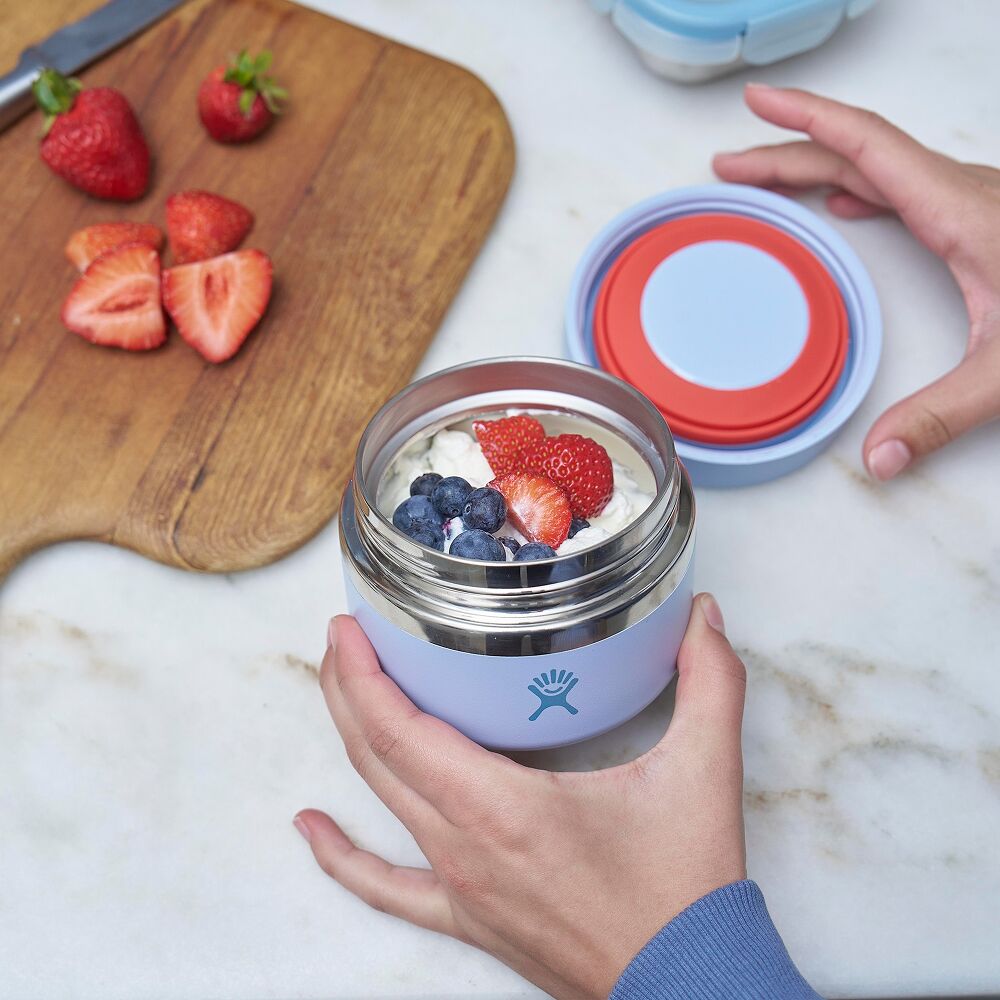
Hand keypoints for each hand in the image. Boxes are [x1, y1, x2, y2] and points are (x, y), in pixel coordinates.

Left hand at [294, 594, 746, 999]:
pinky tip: (311, 830)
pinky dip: (340, 855)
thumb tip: (704, 617)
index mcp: (503, 808)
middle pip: (376, 756)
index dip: (362, 674)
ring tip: (339, 691)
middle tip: (344, 639)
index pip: (401, 730)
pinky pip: (386, 886)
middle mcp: (465, 848)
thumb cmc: (684, 892)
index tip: (346, 629)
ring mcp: (459, 888)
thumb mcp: (704, 774)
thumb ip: (711, 683)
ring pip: (380, 802)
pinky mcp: (468, 919)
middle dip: (349, 689)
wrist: (688, 987)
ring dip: (352, 740)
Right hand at [713, 84, 999, 480]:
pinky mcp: (979, 218)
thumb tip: (877, 459)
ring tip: (768, 181)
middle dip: (786, 152)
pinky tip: (847, 207)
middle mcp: (962, 193)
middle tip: (728, 166)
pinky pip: (904, 187)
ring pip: (880, 167)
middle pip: (857, 154)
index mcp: (959, 210)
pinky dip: (860, 187)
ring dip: (818, 166)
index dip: (804, 119)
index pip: (865, 144)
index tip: (757, 101)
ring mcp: (972, 201)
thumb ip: (940, 416)